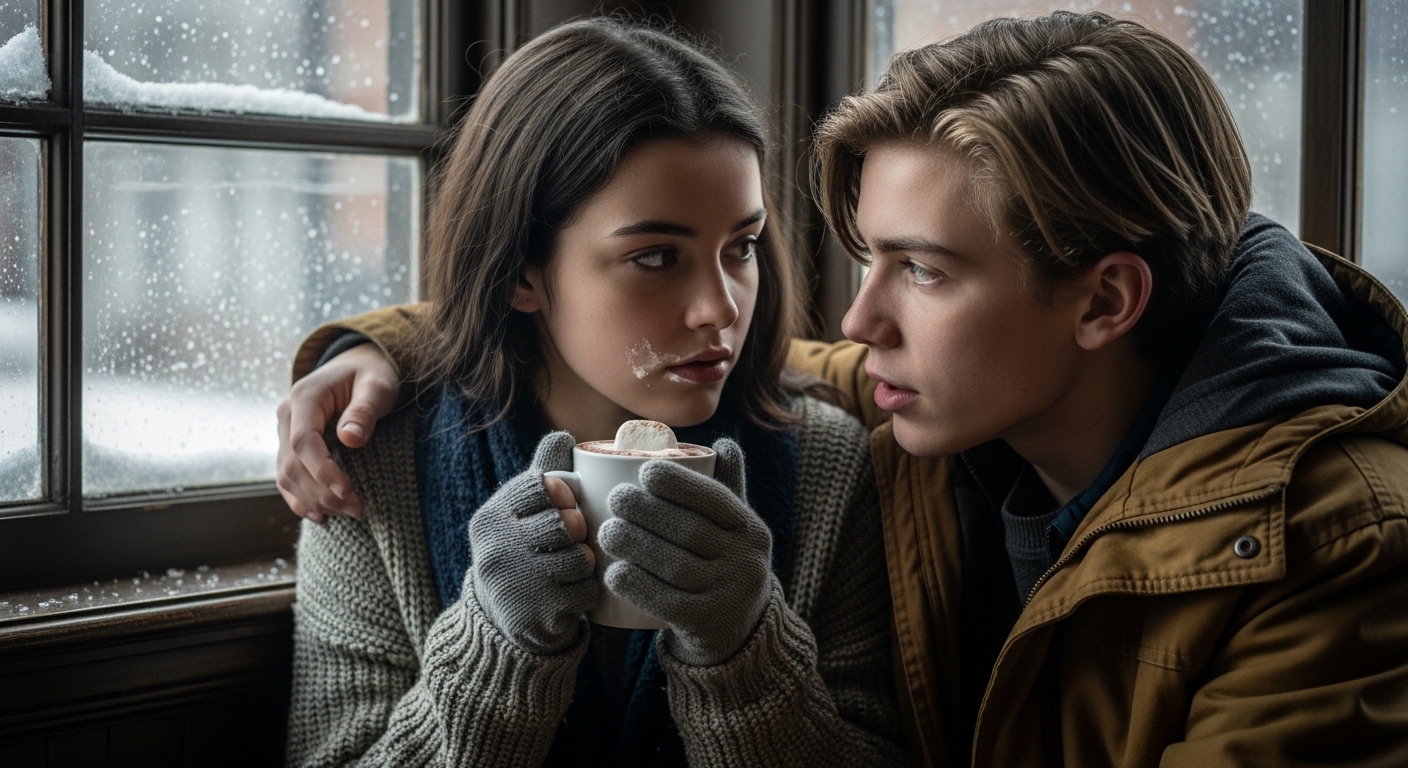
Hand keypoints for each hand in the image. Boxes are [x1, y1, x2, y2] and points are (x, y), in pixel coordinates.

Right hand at [276, 343, 399, 522]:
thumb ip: (364, 410)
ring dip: (314, 500)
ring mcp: (285, 431)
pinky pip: (287, 477)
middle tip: (358, 509)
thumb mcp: (376, 386)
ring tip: (349, 513)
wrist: (358, 366)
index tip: (348, 493)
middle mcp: (287, 415)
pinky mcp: (290, 445)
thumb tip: (350, 439)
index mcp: (304, 397)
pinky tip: (321, 515)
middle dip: (323, 493)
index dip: (323, 472)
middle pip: (293, 465)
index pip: (303, 442)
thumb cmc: (371, 375)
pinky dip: (301, 498)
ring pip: (287, 476)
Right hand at [469, 432, 598, 654]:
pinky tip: (573, 591)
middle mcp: (496, 549)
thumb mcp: (519, 513)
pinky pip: (586, 591)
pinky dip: (588, 590)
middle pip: (565, 523)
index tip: (567, 504)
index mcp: (490, 518)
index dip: (565, 493)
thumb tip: (563, 436)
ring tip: (574, 564)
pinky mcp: (537, 616)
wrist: (499, 620)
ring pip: (580, 558)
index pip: (542, 486)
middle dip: (578, 529)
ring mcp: (516, 584)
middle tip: (574, 537)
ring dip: (586, 561)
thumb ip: (542, 475)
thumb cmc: (520, 550)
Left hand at [599, 438, 772, 665]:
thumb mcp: (736, 530)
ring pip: (676, 566)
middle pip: (690, 531)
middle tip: (615, 499)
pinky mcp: (705, 625)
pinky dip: (638, 586)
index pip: (715, 500)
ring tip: (607, 531)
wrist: (741, 634)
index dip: (679, 483)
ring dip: (636, 545)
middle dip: (648, 511)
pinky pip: (668, 603)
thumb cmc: (725, 565)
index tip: (645, 470)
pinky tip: (614, 573)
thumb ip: (728, 488)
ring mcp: (728, 596)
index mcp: (751, 530)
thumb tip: (721, 443)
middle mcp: (746, 562)